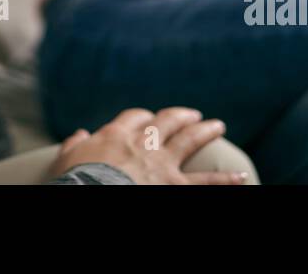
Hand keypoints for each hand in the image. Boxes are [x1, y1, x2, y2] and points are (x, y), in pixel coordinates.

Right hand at [44, 107, 247, 184]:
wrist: (90, 194)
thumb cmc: (74, 181)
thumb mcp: (66, 161)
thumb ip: (74, 146)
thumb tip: (78, 135)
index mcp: (116, 135)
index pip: (134, 118)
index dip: (143, 116)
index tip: (148, 117)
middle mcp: (143, 144)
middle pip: (166, 122)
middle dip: (179, 116)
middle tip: (191, 114)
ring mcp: (162, 164)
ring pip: (189, 141)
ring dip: (205, 132)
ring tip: (218, 125)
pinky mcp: (175, 185)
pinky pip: (205, 182)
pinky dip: (225, 180)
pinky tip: (242, 177)